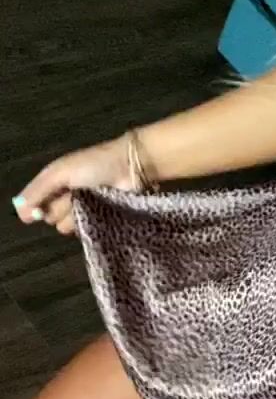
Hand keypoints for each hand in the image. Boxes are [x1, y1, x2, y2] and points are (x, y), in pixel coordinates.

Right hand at [12, 136, 133, 235]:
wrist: (132, 168)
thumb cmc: (94, 165)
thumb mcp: (60, 172)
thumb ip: (38, 190)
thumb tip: (19, 212)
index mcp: (55, 184)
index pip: (35, 206)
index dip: (37, 207)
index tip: (41, 207)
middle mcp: (67, 200)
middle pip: (51, 217)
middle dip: (60, 208)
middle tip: (75, 195)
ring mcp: (85, 213)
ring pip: (67, 226)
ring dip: (75, 216)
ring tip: (92, 200)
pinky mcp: (101, 224)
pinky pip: (86, 233)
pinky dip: (90, 225)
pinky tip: (101, 212)